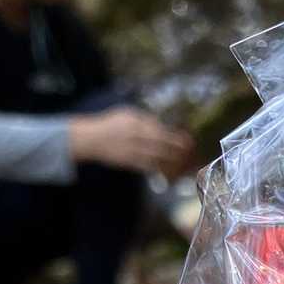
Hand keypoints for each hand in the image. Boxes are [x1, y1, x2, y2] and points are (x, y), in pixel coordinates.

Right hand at [69, 106, 193, 178]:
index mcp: (136, 122)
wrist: (92, 139)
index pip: (161, 129)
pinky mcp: (130, 163)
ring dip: (173, 161)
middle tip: (191, 153)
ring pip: (158, 157)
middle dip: (178, 150)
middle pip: (162, 144)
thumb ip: (144, 118)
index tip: (188, 140)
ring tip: (185, 163)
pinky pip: (149, 167)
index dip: (176, 136)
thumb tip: (161, 123)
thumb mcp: (127, 113)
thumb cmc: (111, 123)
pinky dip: (161, 169)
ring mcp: (133, 151)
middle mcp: (136, 136)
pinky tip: (170, 171)